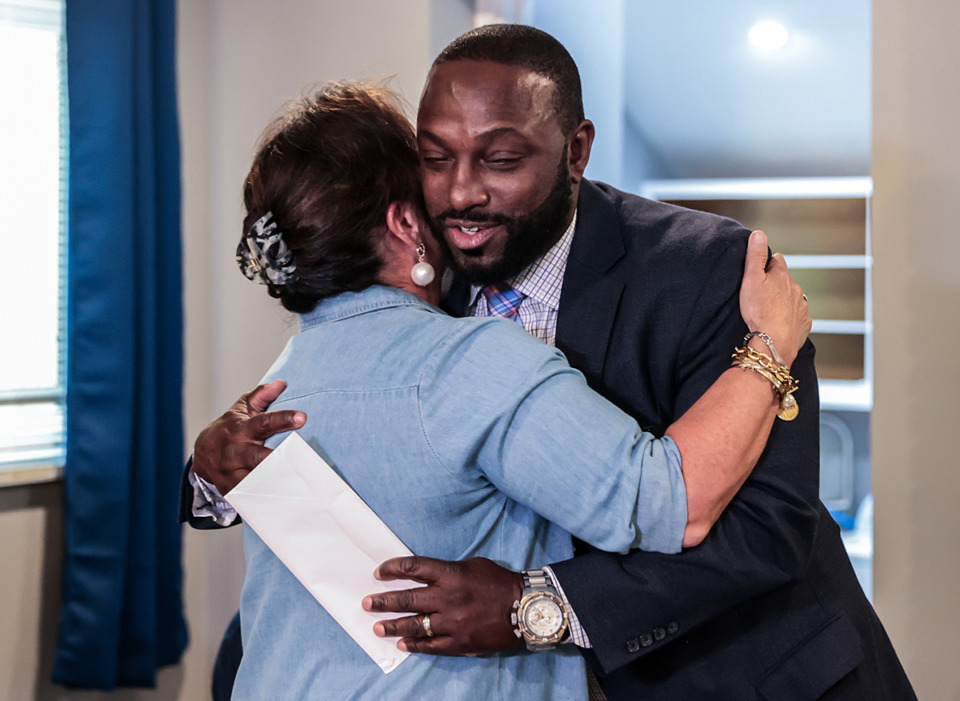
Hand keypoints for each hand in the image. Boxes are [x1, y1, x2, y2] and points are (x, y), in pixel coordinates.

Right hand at [192, 379, 305, 493]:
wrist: (203, 454)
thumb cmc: (230, 428)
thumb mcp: (242, 409)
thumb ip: (261, 396)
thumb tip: (280, 383)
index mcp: (240, 429)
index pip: (263, 422)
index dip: (282, 419)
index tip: (302, 417)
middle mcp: (234, 451)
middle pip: (257, 457)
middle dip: (277, 458)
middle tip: (300, 459)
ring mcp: (231, 473)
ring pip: (255, 480)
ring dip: (275, 481)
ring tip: (300, 482)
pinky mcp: (231, 490)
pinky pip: (251, 495)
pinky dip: (267, 496)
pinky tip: (286, 496)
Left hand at [362, 556, 523, 655]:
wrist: (524, 608)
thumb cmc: (499, 582)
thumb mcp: (473, 565)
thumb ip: (448, 571)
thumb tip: (426, 575)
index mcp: (451, 574)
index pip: (413, 568)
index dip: (392, 569)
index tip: (378, 573)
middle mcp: (447, 598)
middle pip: (407, 598)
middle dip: (383, 601)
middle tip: (367, 603)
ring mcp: (452, 622)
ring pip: (414, 625)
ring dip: (393, 626)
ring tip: (377, 628)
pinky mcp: (458, 642)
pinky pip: (430, 645)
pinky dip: (415, 645)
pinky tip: (402, 644)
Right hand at [739, 230, 811, 366]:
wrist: (773, 342)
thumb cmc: (760, 312)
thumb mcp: (751, 279)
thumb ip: (755, 256)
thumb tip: (759, 233)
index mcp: (782, 276)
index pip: (776, 260)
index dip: (767, 264)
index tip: (759, 271)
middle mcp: (796, 289)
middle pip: (785, 280)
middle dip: (776, 283)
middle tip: (760, 293)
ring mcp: (801, 307)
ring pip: (792, 298)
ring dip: (783, 300)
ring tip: (769, 310)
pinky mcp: (803, 324)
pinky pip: (797, 317)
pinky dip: (790, 318)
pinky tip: (779, 324)